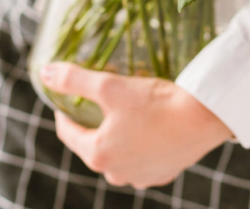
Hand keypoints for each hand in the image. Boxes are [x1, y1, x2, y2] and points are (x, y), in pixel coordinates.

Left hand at [39, 62, 233, 188]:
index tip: (68, 95)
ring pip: (118, 154)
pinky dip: (139, 144)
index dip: (65, 111)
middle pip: (93, 145)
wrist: (205, 118)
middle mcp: (116, 173)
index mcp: (99, 154)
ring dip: (117, 136)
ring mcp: (140, 177)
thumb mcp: (109, 85)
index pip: (68, 133)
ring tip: (125, 112)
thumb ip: (74, 79)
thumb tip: (45, 72)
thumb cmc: (155, 102)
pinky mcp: (163, 174)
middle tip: (100, 100)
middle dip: (93, 123)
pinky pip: (141, 158)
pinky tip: (148, 126)